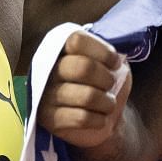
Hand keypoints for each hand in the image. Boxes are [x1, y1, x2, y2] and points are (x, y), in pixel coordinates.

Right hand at [44, 30, 132, 148]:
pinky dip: (99, 120)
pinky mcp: (49, 119)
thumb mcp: (112, 66)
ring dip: (107, 103)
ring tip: (108, 105)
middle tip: (110, 87)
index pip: (77, 41)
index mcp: (61, 51)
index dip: (103, 52)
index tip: (115, 64)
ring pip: (87, 96)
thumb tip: (116, 59)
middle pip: (83, 67)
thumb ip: (112, 56)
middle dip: (106, 79)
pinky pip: (82, 118)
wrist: (103, 119)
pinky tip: (99, 118)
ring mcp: (45, 96)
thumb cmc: (105, 87)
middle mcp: (48, 70)